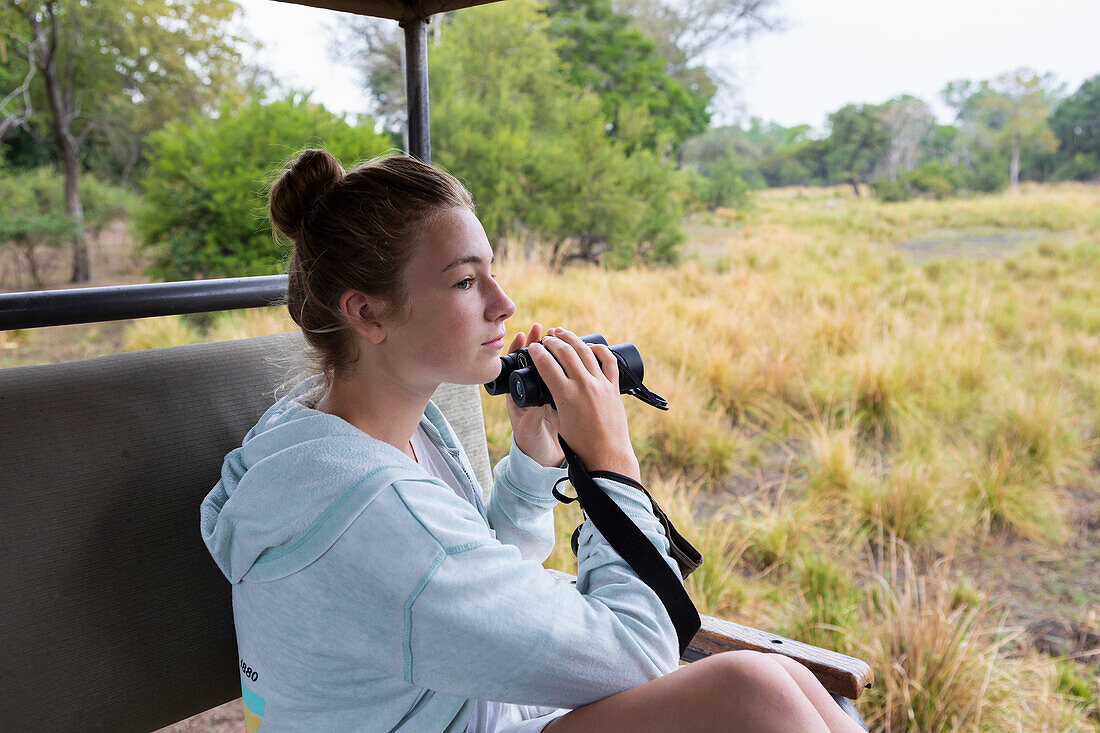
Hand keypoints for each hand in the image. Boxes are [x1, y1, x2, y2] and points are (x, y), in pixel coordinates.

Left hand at [506, 323, 564, 467]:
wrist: (545, 460)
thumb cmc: (532, 445)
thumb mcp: (530, 429)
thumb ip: (534, 415)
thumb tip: (540, 402)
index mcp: (519, 396)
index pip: (515, 366)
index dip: (518, 350)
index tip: (522, 336)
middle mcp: (531, 391)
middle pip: (531, 362)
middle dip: (535, 343)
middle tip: (539, 328)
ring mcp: (546, 393)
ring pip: (548, 366)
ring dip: (551, 349)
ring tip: (556, 333)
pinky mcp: (561, 399)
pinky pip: (563, 377)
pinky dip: (567, 364)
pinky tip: (574, 353)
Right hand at [527, 328, 639, 480]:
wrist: (606, 454)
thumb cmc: (579, 443)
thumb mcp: (558, 420)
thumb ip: (551, 400)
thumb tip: (548, 385)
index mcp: (566, 395)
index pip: (546, 364)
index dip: (536, 351)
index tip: (532, 347)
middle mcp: (584, 386)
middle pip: (565, 352)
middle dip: (552, 341)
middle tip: (545, 338)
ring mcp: (600, 384)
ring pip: (585, 351)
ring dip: (571, 338)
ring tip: (561, 333)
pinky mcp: (614, 387)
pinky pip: (608, 360)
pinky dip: (599, 349)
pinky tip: (590, 345)